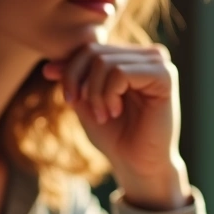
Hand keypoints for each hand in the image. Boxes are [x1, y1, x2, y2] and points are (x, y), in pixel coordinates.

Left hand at [42, 43, 189, 210]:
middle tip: (85, 110)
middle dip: (79, 82)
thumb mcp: (86, 102)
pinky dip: (109, 95)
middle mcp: (146, 55)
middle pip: (94, 52)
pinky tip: (115, 112)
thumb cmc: (114, 136)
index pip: (90, 48)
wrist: (137, 165)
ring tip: (103, 115)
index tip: (67, 98)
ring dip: (95, 94)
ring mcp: (158, 62)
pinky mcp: (164, 76)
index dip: (69, 69)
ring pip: (104, 62)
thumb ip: (73, 80)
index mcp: (130, 57)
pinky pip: (120, 73)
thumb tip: (49, 64)